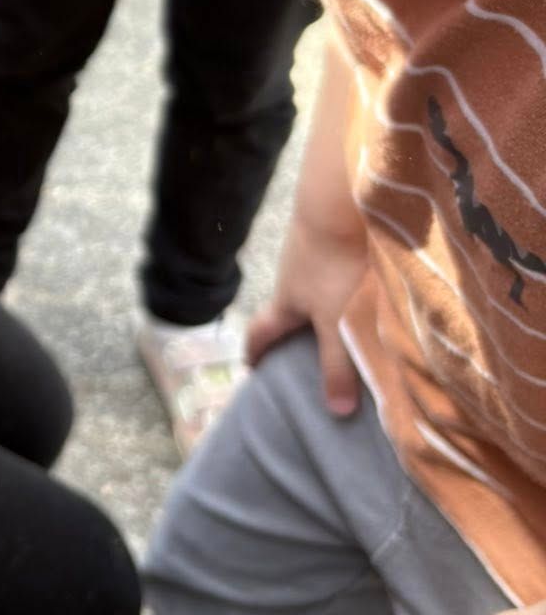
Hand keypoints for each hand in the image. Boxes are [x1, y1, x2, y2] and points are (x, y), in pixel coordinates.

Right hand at [247, 211, 366, 414]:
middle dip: (292, 327)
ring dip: (322, 301)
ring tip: (340, 317)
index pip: (261, 332)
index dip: (255, 351)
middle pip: (287, 307)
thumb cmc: (333, 267)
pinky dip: (344, 278)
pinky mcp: (337, 234)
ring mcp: (313, 252)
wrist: (342, 202)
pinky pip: (337, 264)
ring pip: (314, 285)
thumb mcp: (336, 323)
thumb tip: (335, 412)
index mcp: (285, 301)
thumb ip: (338, 364)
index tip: (251, 367)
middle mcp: (293, 276)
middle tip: (300, 345)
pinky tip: (364, 283)